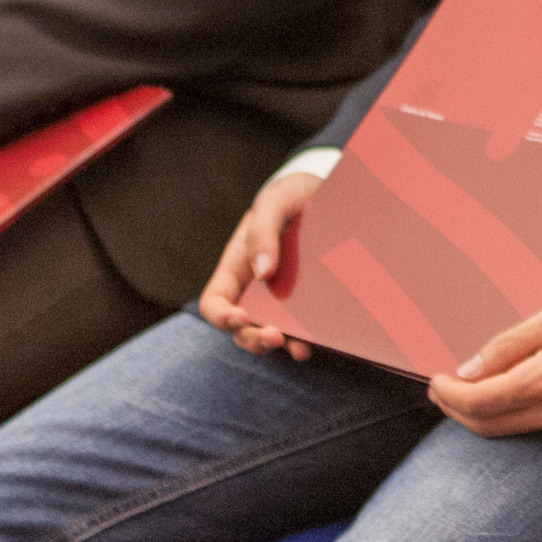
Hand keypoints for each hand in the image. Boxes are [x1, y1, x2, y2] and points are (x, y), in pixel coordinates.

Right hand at [199, 169, 327, 357]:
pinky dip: (309, 337)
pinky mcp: (310, 301)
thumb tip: (262, 271)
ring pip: (272, 332)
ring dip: (282, 345)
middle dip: (254, 338)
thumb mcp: (274, 202)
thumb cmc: (291, 195)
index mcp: (236, 268)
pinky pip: (303, 326)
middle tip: (274, 336)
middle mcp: (255, 290)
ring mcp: (282, 298)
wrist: (327, 193)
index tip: (240, 317)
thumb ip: (263, 231)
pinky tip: (320, 341)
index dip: (221, 317)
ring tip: (300, 348)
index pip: (215, 303)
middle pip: (242, 328)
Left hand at [425, 293, 541, 437]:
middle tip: (442, 387)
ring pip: (508, 429)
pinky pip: (533, 425)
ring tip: (468, 387)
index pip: (477, 402)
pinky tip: (507, 390)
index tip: (435, 379)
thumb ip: (510, 344)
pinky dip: (508, 412)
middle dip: (456, 409)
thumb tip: (471, 368)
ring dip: (479, 413)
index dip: (448, 394)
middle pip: (486, 425)